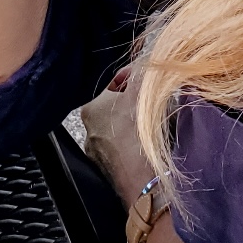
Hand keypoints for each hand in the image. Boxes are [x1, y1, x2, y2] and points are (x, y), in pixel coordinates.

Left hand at [80, 68, 152, 208]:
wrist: (142, 182)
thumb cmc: (136, 136)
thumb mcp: (141, 94)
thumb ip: (142, 73)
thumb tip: (145, 60)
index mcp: (90, 108)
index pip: (114, 84)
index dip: (134, 77)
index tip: (148, 77)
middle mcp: (88, 130)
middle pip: (117, 106)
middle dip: (136, 101)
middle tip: (154, 100)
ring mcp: (98, 152)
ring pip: (121, 127)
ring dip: (137, 121)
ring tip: (154, 121)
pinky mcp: (110, 169)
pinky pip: (124, 147)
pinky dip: (136, 142)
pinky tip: (149, 142)